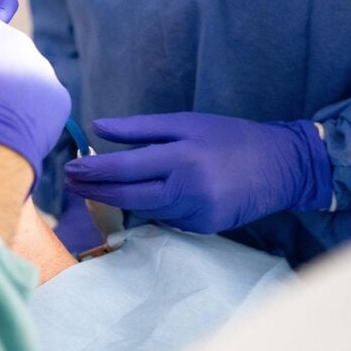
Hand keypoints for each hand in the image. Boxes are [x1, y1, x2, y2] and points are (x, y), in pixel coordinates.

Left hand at [64, 113, 332, 233]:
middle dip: (95, 190)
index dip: (95, 170)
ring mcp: (197, 213)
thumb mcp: (185, 122)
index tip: (70, 167)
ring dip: (118, 199)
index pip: (126, 168)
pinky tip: (143, 194)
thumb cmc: (228, 137)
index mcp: (182, 157)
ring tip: (94, 186)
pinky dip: (152, 206)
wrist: (281, 166)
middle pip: (129, 196)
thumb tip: (97, 126)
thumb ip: (140, 128)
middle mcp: (189, 189)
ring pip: (145, 209)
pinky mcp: (204, 227)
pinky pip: (166, 218)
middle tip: (69, 182)